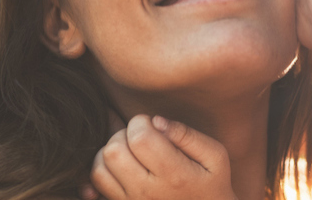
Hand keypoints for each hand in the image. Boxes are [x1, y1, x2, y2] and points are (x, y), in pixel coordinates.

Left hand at [81, 114, 235, 199]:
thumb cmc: (211, 184)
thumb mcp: (215, 156)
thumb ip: (188, 135)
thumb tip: (156, 120)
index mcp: (174, 175)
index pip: (140, 138)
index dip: (141, 122)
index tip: (153, 125)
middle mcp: (148, 191)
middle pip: (114, 151)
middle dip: (123, 134)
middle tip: (140, 136)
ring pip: (100, 167)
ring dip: (111, 151)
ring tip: (130, 151)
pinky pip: (96, 185)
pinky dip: (103, 169)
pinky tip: (121, 166)